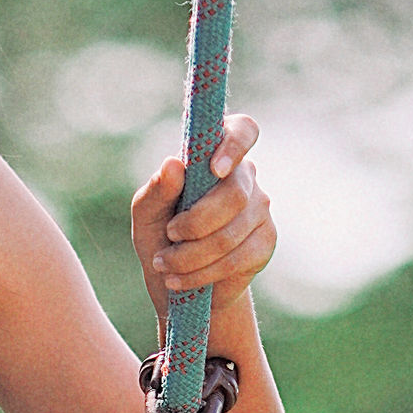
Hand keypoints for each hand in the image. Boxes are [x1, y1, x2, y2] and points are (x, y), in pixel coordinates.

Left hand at [130, 113, 274, 335]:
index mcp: (215, 156)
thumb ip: (157, 189)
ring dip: (190, 255)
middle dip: (195, 222)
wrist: (177, 283)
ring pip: (231, 232)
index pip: (242, 130)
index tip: (214, 169)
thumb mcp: (147, 214)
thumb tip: (174, 164)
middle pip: (234, 193)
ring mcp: (260, 209)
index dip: (235, 144)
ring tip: (165, 265)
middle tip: (169, 236)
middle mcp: (244, 177)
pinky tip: (180, 280)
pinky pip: (236, 259)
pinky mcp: (265, 242)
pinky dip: (201, 273)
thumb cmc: (160, 237)